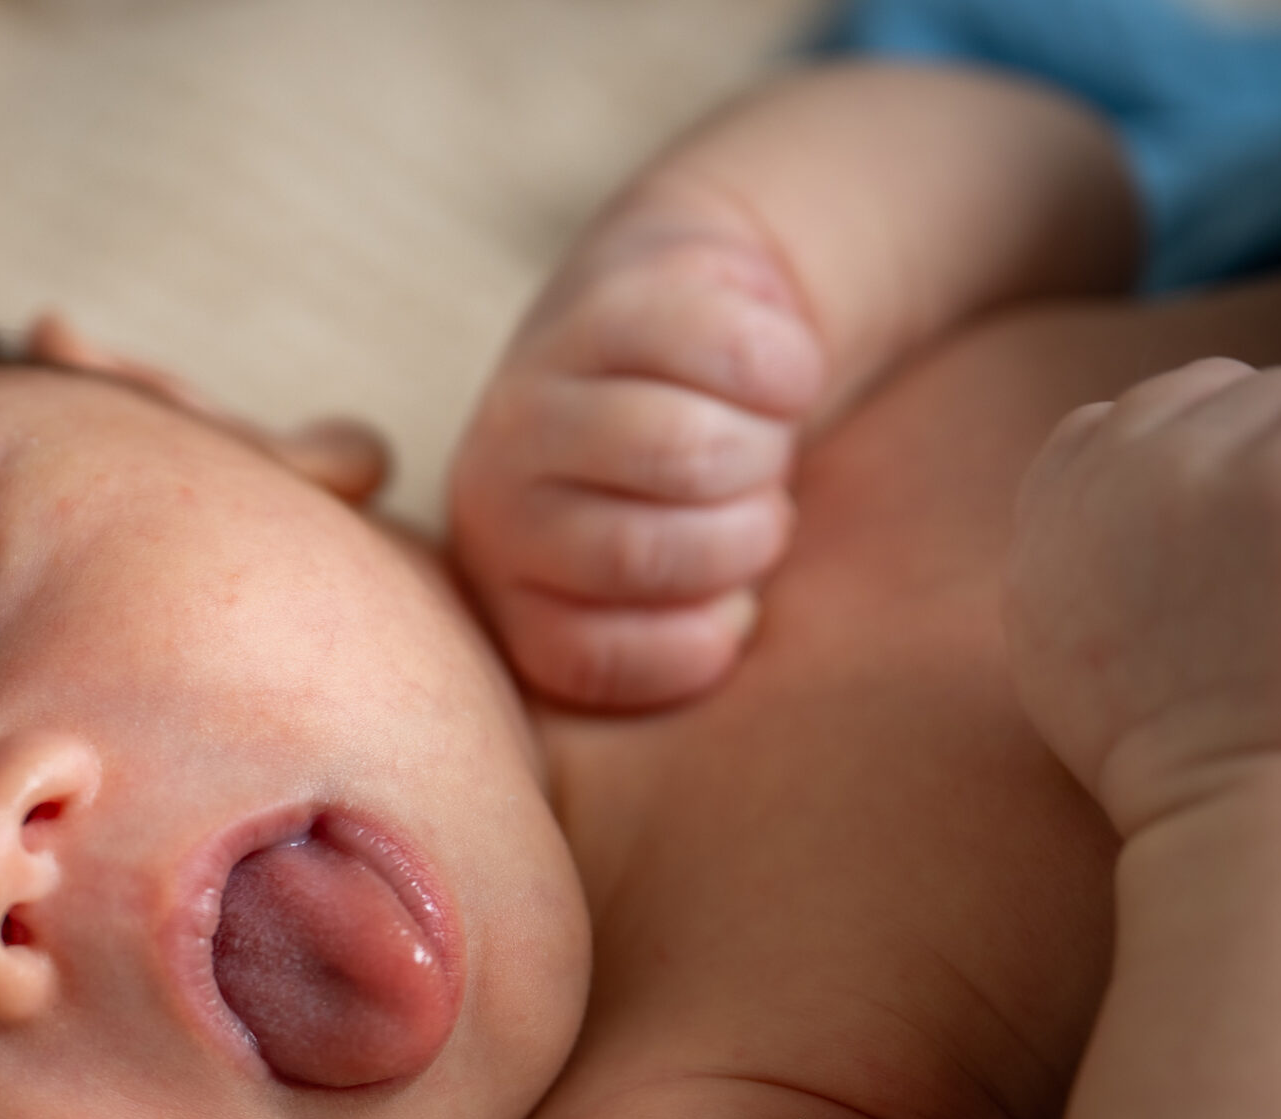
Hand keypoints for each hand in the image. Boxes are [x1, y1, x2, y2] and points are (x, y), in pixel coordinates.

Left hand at [449, 189, 825, 708]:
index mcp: (508, 592)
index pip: (591, 658)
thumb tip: (727, 624)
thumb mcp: (688, 601)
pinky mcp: (602, 297)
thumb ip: (682, 644)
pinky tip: (773, 378)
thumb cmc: (698, 498)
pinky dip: (787, 371)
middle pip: (642, 552)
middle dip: (743, 538)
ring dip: (762, 451)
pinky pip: (732, 353)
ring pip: (682, 450)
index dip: (699, 644)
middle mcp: (493, 497)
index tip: (733, 607)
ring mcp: (531, 392)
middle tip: (758, 510)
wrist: (692, 324)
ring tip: (759, 445)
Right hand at [1007, 357, 1280, 836]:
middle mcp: (1116, 468)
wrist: (1269, 821)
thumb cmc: (1196, 768)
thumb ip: (1087, 550)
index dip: (1203, 473)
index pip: (1122, 423)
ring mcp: (1212, 456)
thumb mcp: (1072, 654)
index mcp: (1052, 515)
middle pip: (1227, 398)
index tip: (1246, 556)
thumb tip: (1147, 504)